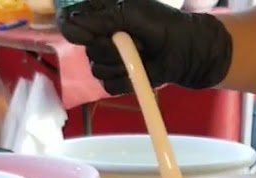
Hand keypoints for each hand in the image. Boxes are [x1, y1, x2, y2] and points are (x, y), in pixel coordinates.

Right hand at [58, 0, 233, 94]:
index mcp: (99, 15)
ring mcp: (107, 60)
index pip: (69, 21)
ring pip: (96, 69)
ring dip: (121, 64)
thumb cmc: (163, 24)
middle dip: (110, 47)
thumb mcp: (131, 13)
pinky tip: (142, 70)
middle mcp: (99, 37)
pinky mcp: (116, 80)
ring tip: (142, 54)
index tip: (91, 35)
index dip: (74, 29)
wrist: (188, 51)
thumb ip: (100, 19)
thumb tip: (68, 24)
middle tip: (135, 39)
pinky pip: (109, 86)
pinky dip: (127, 80)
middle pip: (85, 49)